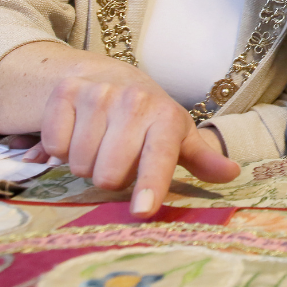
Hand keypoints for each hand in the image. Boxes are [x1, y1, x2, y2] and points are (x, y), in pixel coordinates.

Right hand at [39, 64, 239, 217]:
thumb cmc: (151, 117)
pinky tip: (78, 133)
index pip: (158, 157)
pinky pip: (55, 146)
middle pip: (108, 175)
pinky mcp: (66, 91)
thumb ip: (202, 159)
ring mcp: (98, 94)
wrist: (112, 76)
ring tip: (101, 144)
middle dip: (111, 177)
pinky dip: (62, 149)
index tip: (142, 211)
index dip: (150, 185)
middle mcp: (133, 102)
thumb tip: (231, 173)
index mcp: (166, 118)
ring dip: (87, 163)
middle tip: (119, 157)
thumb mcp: (179, 136)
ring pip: (80, 163)